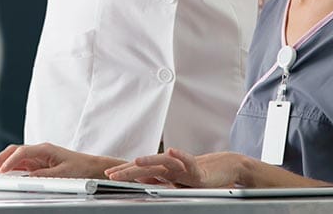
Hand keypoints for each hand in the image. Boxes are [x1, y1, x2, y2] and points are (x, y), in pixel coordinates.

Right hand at [0, 142, 118, 178]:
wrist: (90, 168)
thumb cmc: (80, 168)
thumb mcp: (63, 174)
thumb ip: (44, 175)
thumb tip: (28, 178)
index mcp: (45, 149)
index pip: (22, 152)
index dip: (9, 162)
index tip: (1, 172)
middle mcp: (40, 150)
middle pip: (14, 151)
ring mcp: (38, 156)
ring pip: (15, 157)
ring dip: (2, 164)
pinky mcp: (38, 163)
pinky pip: (20, 164)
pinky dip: (9, 168)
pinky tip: (3, 175)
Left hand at [104, 149, 248, 187]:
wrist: (223, 168)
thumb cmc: (200, 174)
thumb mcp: (176, 180)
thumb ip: (159, 179)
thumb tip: (141, 180)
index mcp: (164, 170)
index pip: (141, 171)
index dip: (125, 172)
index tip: (109, 174)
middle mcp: (171, 165)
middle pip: (147, 166)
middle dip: (128, 170)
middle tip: (111, 173)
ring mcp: (183, 166)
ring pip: (164, 161)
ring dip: (149, 160)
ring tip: (135, 162)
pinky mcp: (197, 168)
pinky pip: (188, 160)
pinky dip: (180, 155)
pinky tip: (172, 151)